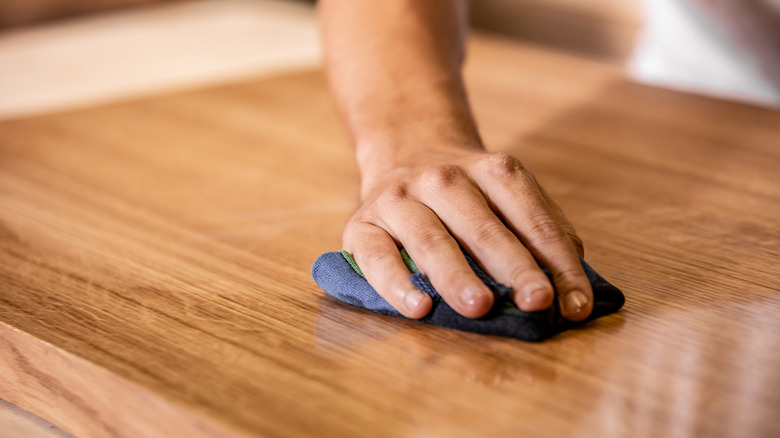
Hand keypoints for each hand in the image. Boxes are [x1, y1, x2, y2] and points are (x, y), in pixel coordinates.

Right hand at [343, 144, 593, 320]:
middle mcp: (444, 179)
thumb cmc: (466, 192)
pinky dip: (396, 283)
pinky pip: (376, 255)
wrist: (404, 148)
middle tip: (536, 301)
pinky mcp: (361, 223)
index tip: (576, 305)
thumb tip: (573, 288)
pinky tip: (418, 308)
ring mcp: (399, 199)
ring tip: (479, 307)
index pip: (532, 219)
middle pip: (483, 227)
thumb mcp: (508, 193)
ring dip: (457, 275)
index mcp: (492, 170)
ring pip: (430, 240)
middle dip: (513, 266)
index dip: (557, 262)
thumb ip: (543, 232)